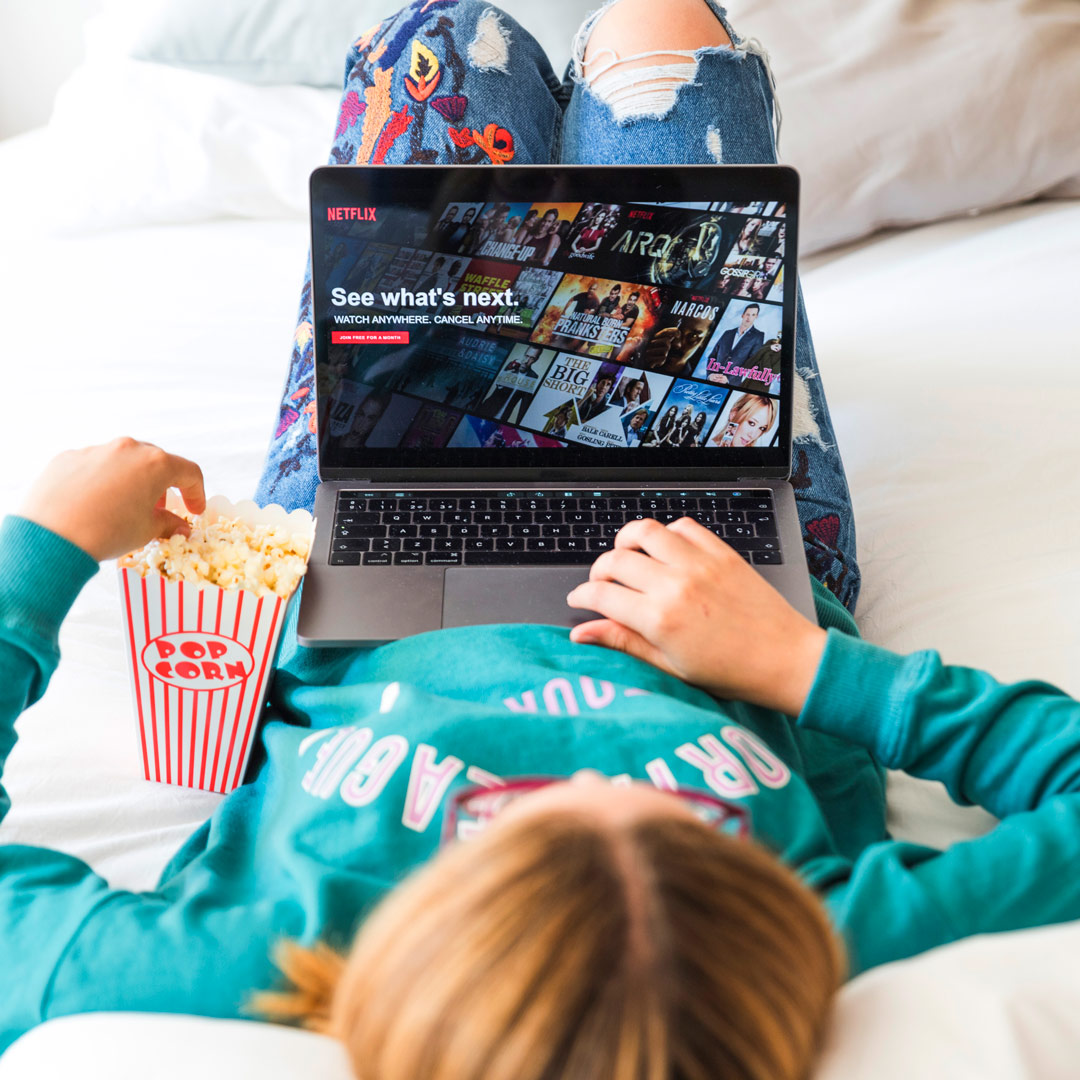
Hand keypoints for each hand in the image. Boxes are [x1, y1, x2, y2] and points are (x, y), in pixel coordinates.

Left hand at [18, 438, 205, 561]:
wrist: (52, 536)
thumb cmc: (106, 531)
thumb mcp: (146, 531)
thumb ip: (168, 524)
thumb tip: (179, 527)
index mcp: (155, 464)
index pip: (189, 473)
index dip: (196, 493)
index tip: (194, 511)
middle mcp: (127, 449)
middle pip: (155, 462)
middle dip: (162, 486)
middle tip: (159, 510)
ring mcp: (95, 450)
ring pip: (123, 462)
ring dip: (131, 482)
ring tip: (123, 509)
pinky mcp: (68, 458)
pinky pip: (94, 466)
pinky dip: (101, 482)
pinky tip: (94, 506)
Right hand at [566, 516, 826, 715]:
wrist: (784, 660)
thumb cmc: (731, 673)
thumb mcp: (669, 666)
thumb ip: (623, 643)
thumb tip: (582, 634)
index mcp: (659, 619)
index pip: (601, 595)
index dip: (582, 596)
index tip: (579, 599)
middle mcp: (676, 585)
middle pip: (616, 560)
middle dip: (599, 570)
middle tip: (601, 583)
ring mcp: (700, 564)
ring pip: (646, 531)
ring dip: (627, 540)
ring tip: (627, 556)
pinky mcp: (721, 553)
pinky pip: (684, 527)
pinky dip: (667, 533)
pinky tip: (666, 551)